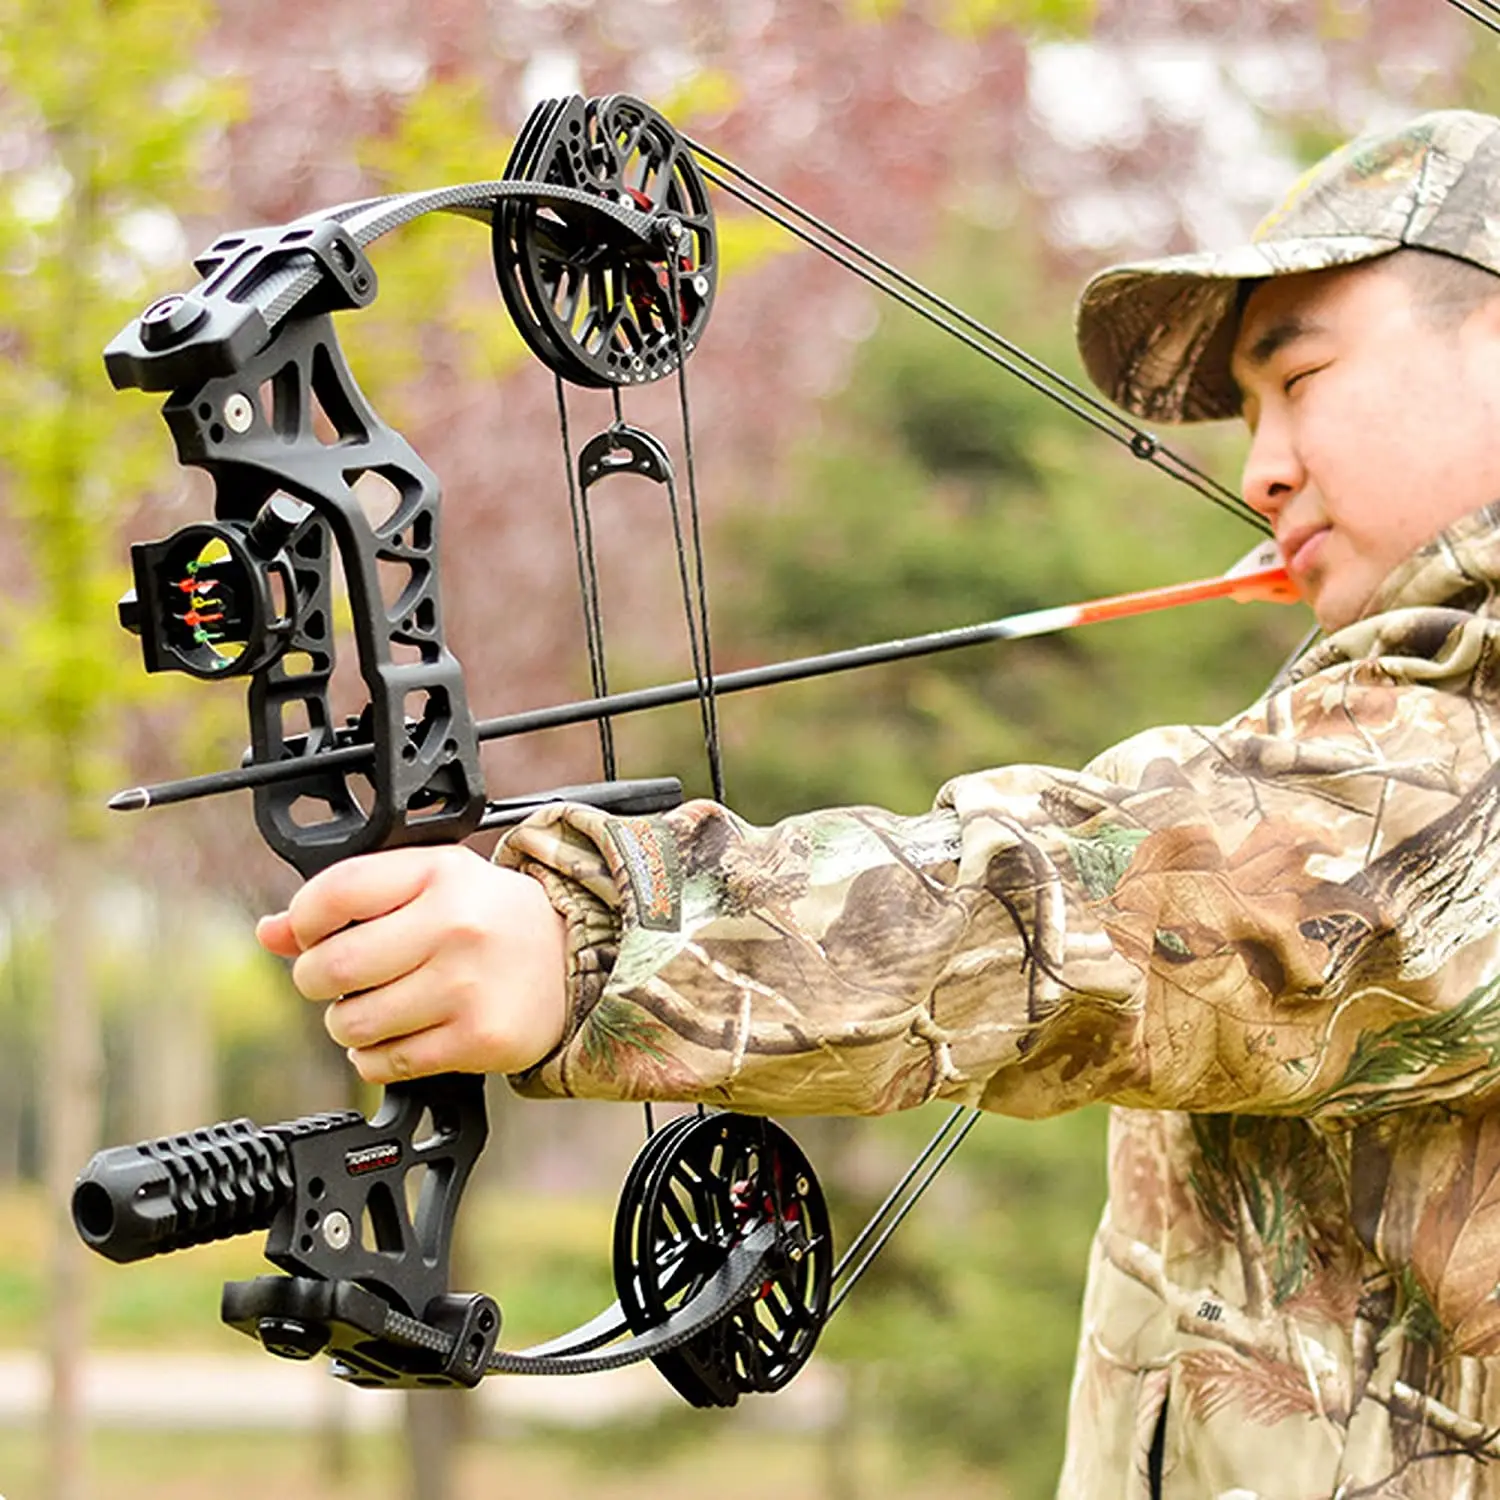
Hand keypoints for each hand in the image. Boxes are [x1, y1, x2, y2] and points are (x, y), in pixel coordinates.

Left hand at [255, 846, 567, 1084]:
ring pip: (351, 1023)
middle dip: (318, 980)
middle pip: (332, 967)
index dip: (304, 920)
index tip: (311, 933)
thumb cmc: (488, 919)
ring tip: (378, 1007)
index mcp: (440, 873)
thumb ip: (350, 902)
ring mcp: (468, 985)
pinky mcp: (478, 1038)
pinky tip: (400, 1033)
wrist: (573, 960)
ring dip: (348, 1023)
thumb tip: (271, 932)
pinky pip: (384, 1062)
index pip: (336, 893)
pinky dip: (375, 1056)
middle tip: (341, 978)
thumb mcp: (428, 886)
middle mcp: (456, 925)